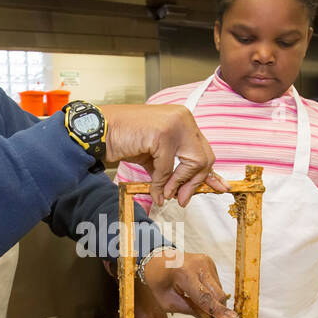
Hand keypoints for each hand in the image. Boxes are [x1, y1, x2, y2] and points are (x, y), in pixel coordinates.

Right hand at [101, 104, 226, 207]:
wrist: (100, 130)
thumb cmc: (124, 139)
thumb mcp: (154, 155)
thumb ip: (172, 168)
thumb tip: (186, 189)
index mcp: (183, 120)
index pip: (204, 150)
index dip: (209, 173)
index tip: (217, 188)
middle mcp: (183, 118)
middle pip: (203, 158)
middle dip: (194, 183)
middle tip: (183, 199)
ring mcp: (174, 125)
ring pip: (190, 164)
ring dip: (178, 185)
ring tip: (166, 195)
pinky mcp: (162, 135)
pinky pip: (168, 168)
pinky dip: (161, 183)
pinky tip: (155, 191)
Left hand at [132, 249, 236, 317]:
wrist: (155, 261)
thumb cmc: (157, 281)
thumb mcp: (168, 302)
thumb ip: (191, 310)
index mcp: (183, 273)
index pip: (205, 297)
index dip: (218, 310)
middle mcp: (197, 264)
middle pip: (217, 293)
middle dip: (216, 308)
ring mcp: (205, 260)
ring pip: (219, 289)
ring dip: (213, 299)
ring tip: (194, 298)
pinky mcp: (209, 261)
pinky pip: (217, 282)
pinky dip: (210, 291)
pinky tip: (197, 289)